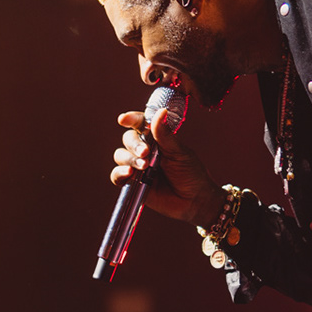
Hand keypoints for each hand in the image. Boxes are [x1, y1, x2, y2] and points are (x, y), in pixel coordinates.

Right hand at [111, 105, 219, 227]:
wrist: (194, 200)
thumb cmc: (191, 173)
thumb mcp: (180, 152)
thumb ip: (166, 135)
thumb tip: (161, 111)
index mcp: (156, 138)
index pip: (140, 124)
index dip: (131, 119)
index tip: (124, 119)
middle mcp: (144, 150)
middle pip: (128, 139)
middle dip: (134, 144)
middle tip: (145, 152)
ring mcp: (137, 167)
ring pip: (121, 156)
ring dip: (129, 158)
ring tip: (144, 165)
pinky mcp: (132, 183)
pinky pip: (117, 175)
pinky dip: (120, 173)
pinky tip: (129, 173)